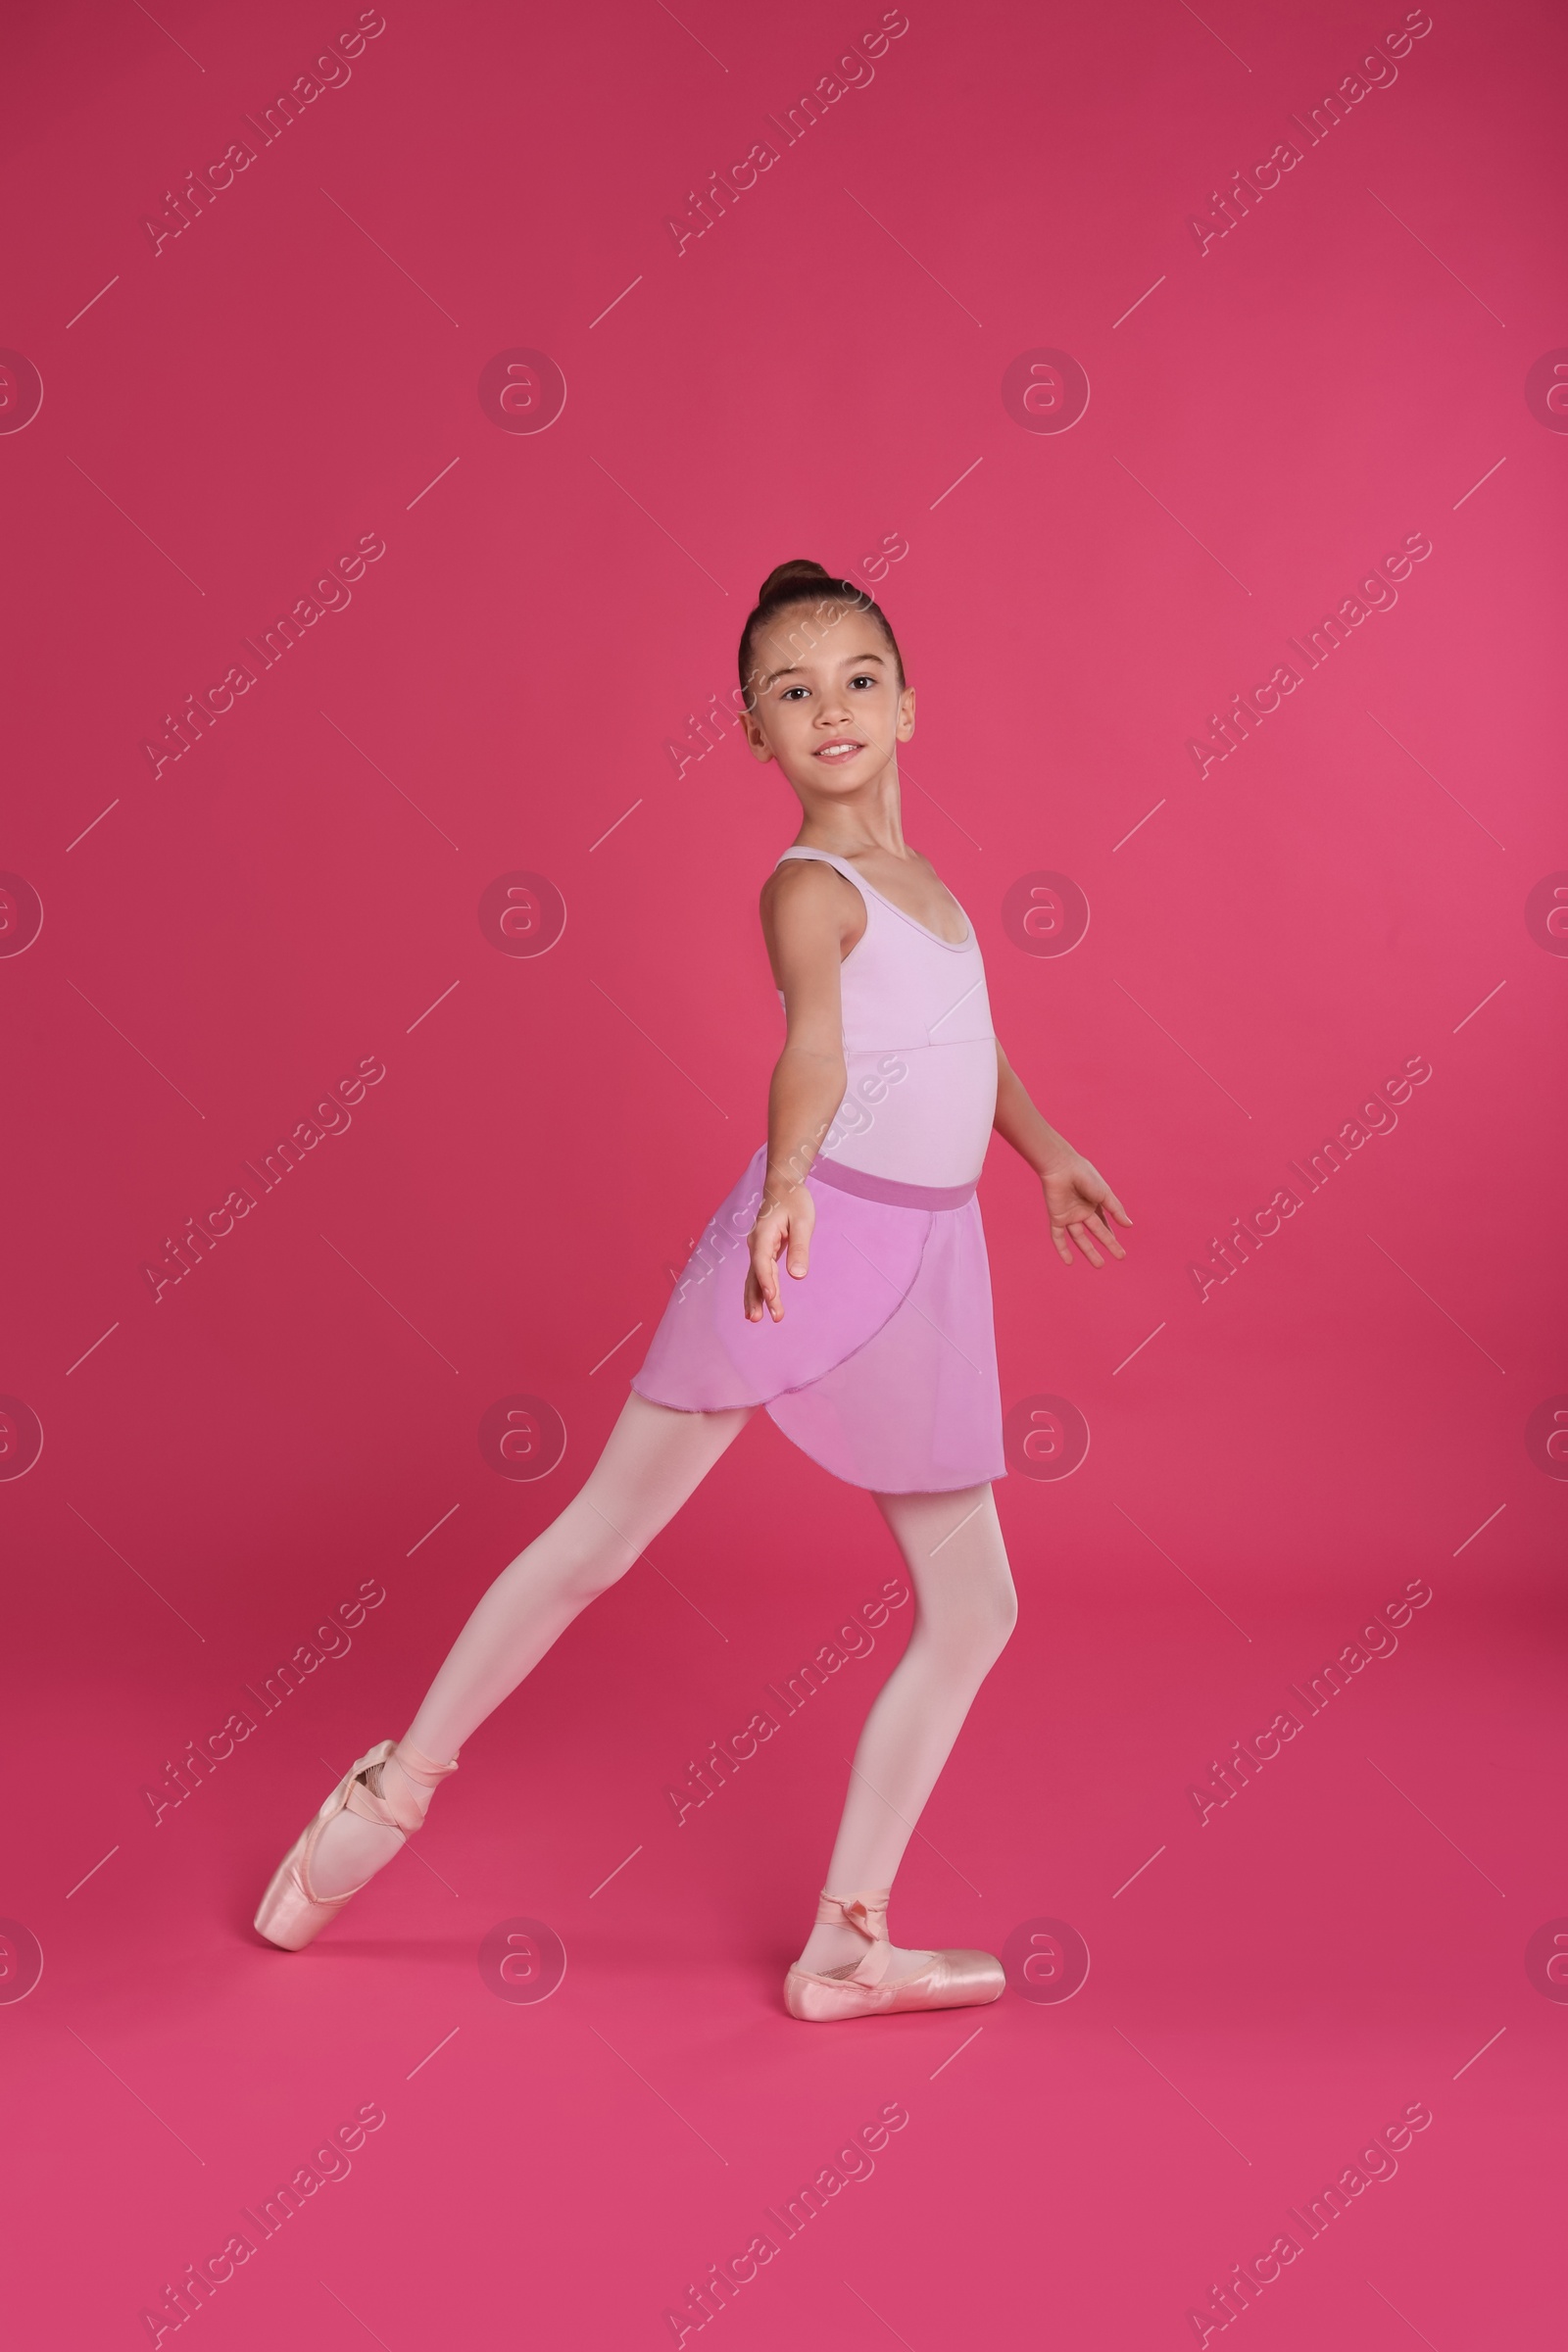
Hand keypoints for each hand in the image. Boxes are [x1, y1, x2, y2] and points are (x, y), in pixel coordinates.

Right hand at [744, 1183, 814, 1321]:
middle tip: (760, 1319)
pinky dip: (759, 1289)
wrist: (783, 1187)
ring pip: (753, 1277)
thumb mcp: (803, 1222)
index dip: (766, 1282)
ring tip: (755, 1319)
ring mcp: (757, 1249)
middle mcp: (756, 1244)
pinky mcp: (763, 1252)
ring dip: (755, 1298)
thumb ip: (799, 1248)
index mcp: (764, 1235)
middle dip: (757, 1297)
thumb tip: (798, 1276)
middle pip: (754, 1275)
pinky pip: (759, 1274)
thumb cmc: (795, 1201)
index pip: (762, 1263)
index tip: (773, 1298)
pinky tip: (759, 1305)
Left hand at [1040, 1154, 1131, 1267]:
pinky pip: (1058, 1236)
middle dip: (1108, 1245)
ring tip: (1100, 1265)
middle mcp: (1081, 1211)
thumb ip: (1116, 1210)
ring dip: (1089, 1252)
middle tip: (1120, 1257)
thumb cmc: (1085, 1176)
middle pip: (1096, 1232)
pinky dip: (1062, 1249)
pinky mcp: (1056, 1217)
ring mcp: (1069, 1215)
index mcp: (1093, 1203)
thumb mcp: (1105, 1194)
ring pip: (1079, 1238)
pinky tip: (1069, 1262)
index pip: (1103, 1222)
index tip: (1118, 1247)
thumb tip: (1129, 1225)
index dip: (1110, 1234)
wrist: (1062, 1167)